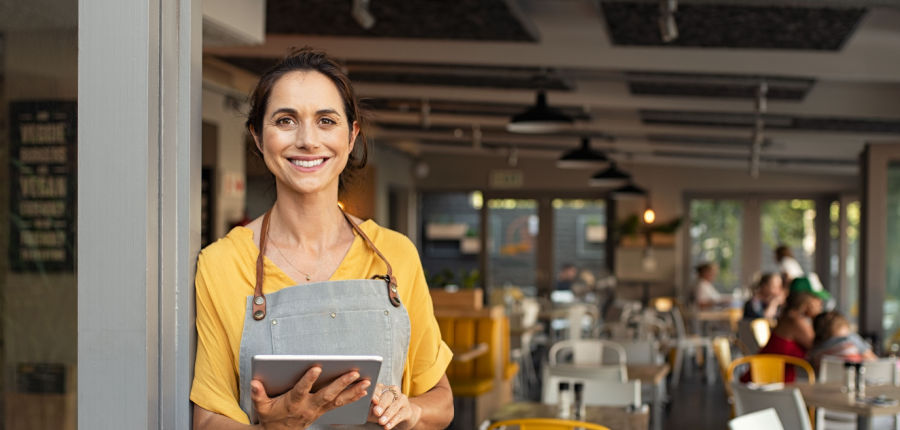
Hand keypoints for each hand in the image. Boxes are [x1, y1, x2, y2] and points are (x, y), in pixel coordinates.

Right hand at [251, 366, 370, 429]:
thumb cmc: (270, 416)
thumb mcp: (261, 407)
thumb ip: (258, 394)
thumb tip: (254, 383)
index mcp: (293, 403)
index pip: (301, 390)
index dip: (308, 380)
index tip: (316, 368)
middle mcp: (308, 407)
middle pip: (327, 394)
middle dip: (341, 383)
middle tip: (354, 372)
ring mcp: (318, 410)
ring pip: (338, 400)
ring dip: (353, 390)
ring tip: (366, 381)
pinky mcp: (324, 411)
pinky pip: (340, 404)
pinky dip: (353, 397)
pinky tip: (364, 390)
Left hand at [368, 384, 420, 429]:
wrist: (401, 416)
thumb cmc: (384, 411)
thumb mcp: (374, 410)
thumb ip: (369, 408)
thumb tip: (362, 410)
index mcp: (383, 388)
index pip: (378, 388)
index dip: (375, 394)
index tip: (372, 400)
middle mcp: (393, 391)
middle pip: (388, 395)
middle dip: (381, 404)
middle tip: (376, 412)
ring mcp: (402, 400)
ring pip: (395, 405)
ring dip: (387, 414)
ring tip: (381, 421)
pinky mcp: (407, 410)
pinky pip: (400, 415)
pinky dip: (393, 421)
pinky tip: (387, 426)